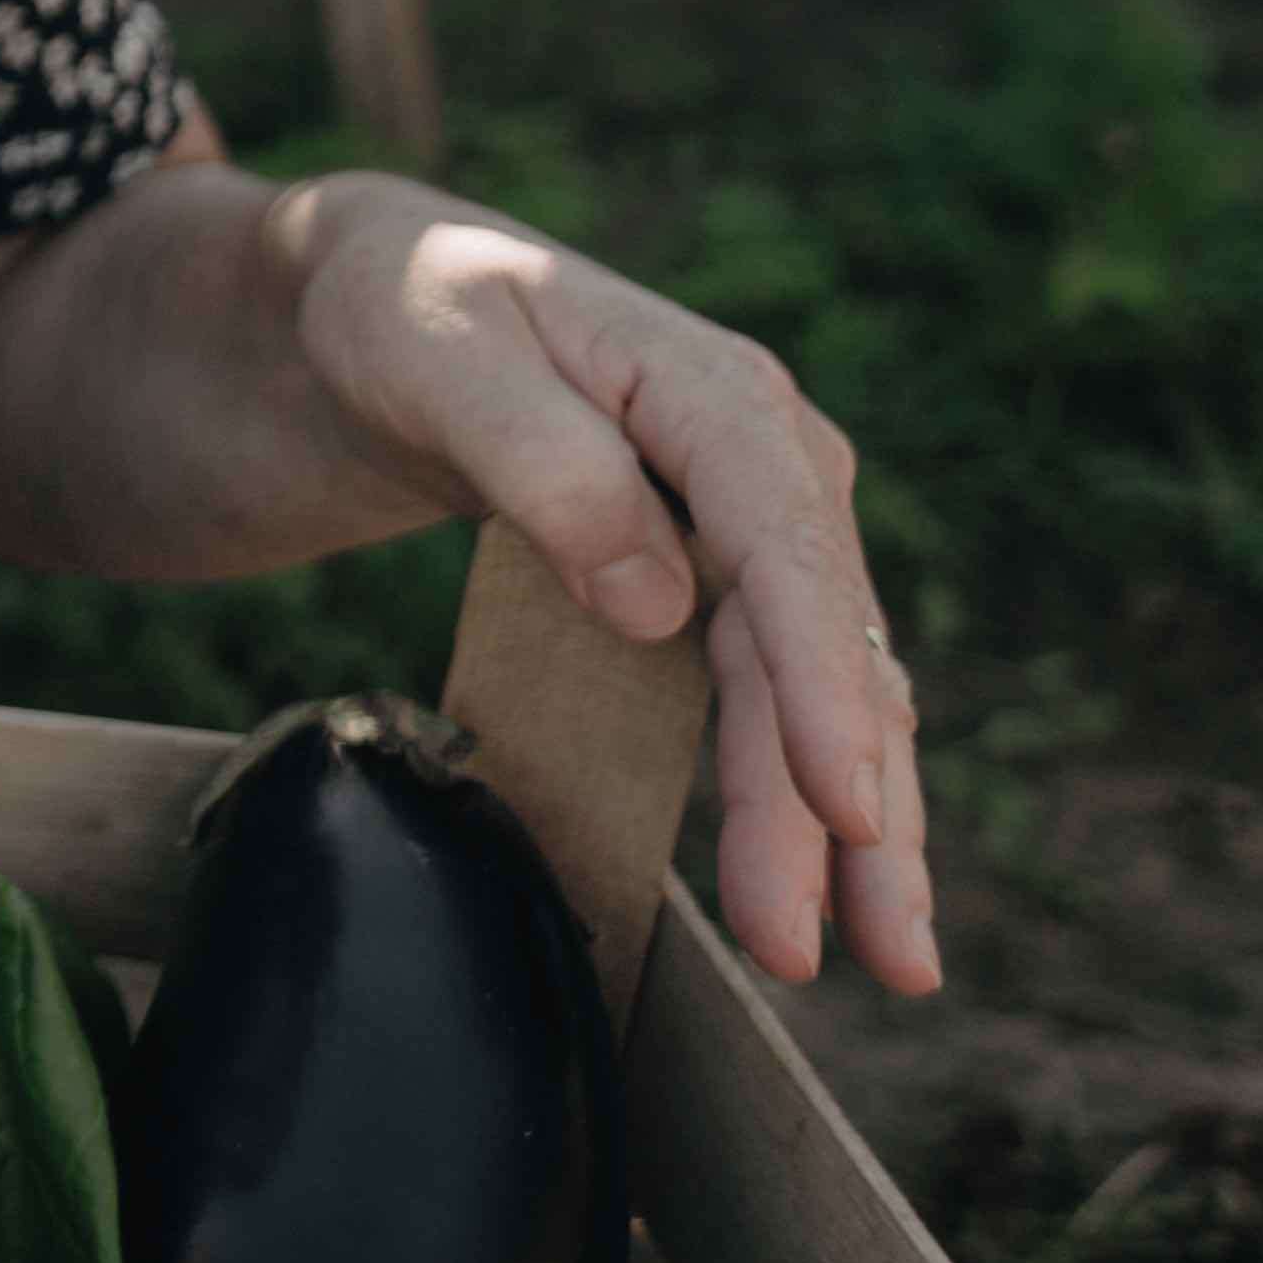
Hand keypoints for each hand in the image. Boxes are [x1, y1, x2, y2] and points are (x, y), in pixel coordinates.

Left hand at [282, 179, 938, 999]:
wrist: (378, 296)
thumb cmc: (405, 307)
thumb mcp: (440, 353)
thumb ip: (547, 462)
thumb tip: (658, 603)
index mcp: (715, 396)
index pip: (788, 551)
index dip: (823, 686)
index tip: (846, 807)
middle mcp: (766, 465)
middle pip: (821, 651)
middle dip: (844, 809)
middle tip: (851, 954)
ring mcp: (752, 530)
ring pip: (821, 694)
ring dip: (851, 830)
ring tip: (884, 965)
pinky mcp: (718, 582)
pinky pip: (777, 697)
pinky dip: (803, 793)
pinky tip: (828, 886)